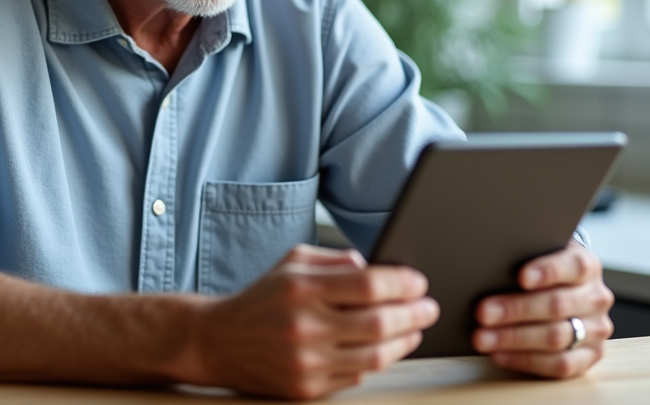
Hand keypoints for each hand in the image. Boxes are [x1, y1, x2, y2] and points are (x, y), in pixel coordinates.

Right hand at [189, 244, 439, 399]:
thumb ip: (336, 260)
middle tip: (429, 307)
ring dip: (404, 341)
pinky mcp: (306, 388)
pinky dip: (377, 361)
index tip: (418, 282)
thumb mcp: (292, 262)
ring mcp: (306, 361)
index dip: (402, 283)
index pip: (368, 285)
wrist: (219, 341)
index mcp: (301, 288)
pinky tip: (386, 348)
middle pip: (379, 323)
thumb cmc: (262, 298)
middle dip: (414, 313)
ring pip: (374, 356)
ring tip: (415, 329)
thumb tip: (376, 268)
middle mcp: (304, 326)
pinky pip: (356, 376)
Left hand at [472, 241, 613, 377]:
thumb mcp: (535, 254)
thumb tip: (487, 267)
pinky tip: (498, 355)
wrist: (561, 289)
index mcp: (586, 266)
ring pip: (556, 337)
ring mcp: (595, 330)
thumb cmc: (538, 269)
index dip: (548, 271)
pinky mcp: (589, 357)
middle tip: (482, 312)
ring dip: (514, 339)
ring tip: (482, 338)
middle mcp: (596, 298)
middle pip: (557, 305)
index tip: (520, 277)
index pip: (574, 266)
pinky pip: (559, 365)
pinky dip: (525, 361)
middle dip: (516, 309)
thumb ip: (521, 258)